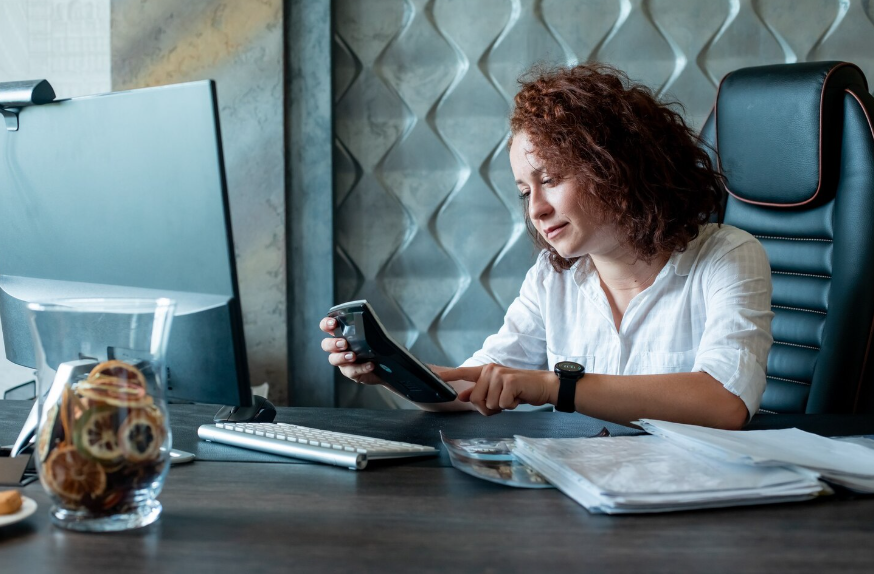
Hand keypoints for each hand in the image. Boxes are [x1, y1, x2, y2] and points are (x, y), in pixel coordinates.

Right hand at [319, 317, 381, 384]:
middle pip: (326, 344)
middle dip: (333, 343)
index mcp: (341, 335)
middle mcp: (339, 348)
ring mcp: (343, 361)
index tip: (333, 323)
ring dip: (342, 357)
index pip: (327, 327)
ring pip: (333, 359)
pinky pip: (351, 371)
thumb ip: (368, 328)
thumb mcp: (373, 335)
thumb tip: (373, 321)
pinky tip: (370, 365)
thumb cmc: (376, 346)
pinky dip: (361, 368)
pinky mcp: (351, 372)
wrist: (385, 365)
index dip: (326, 324)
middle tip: (344, 343)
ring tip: (353, 356)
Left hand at [436, 364, 557, 415]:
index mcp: (484, 371)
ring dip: (501, 407)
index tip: (434, 377)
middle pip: (475, 399)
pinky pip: (501, 405)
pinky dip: (510, 406)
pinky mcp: (510, 382)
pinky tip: (517, 398)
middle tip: (502, 401)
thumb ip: (479, 392)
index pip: (462, 372)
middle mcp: (489, 370)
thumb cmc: (518, 390)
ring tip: (510, 398)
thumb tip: (462, 397)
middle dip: (488, 408)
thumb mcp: (496, 390)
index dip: (447, 376)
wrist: (542, 385)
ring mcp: (499, 375)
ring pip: (488, 404)